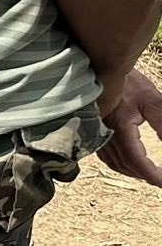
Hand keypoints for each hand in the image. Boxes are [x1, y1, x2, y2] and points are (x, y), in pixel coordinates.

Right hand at [99, 70, 161, 186]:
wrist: (100, 66)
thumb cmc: (127, 82)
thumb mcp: (152, 100)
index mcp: (120, 128)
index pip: (137, 161)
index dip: (152, 175)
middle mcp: (104, 134)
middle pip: (125, 165)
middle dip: (145, 175)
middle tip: (161, 179)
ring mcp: (95, 133)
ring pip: (113, 163)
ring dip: (131, 171)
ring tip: (147, 174)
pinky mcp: (91, 131)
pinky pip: (104, 155)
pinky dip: (118, 163)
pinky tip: (127, 162)